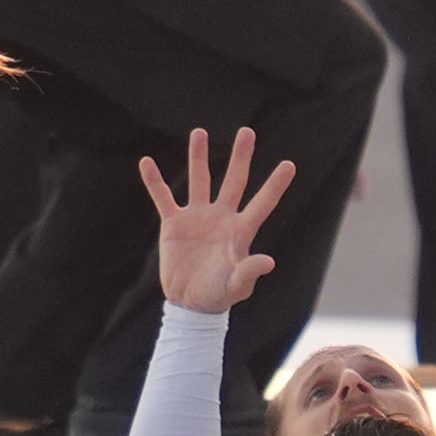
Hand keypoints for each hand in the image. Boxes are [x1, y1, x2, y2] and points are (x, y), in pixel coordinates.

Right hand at [133, 127, 300, 318]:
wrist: (189, 303)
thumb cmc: (218, 296)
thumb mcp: (236, 286)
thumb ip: (249, 271)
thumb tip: (268, 261)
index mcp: (240, 231)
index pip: (262, 203)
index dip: (275, 185)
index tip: (289, 165)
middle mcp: (221, 218)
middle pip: (234, 181)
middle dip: (241, 157)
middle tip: (247, 132)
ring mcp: (197, 218)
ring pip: (199, 181)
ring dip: (198, 157)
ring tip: (199, 132)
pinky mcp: (174, 224)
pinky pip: (163, 198)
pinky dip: (155, 182)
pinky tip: (146, 162)